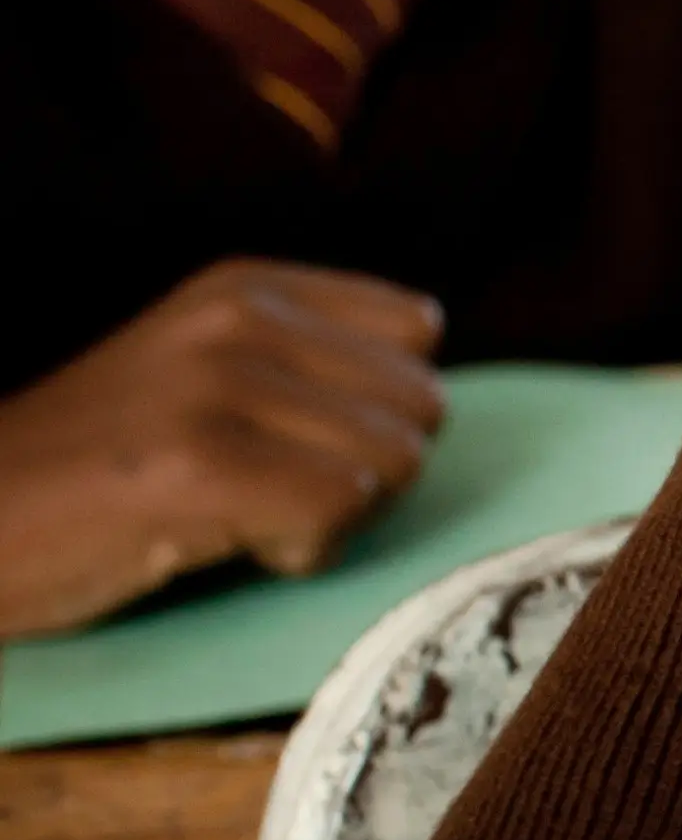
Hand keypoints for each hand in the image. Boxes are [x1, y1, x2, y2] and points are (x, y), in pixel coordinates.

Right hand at [0, 263, 446, 638]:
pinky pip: (337, 512)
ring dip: (328, 515)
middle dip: (361, 468)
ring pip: (391, 463)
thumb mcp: (199, 375)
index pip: (417, 330)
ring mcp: (217, 386)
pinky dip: (297, 551)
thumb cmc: (93, 472)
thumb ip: (305, 367)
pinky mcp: (200, 463)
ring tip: (231, 514)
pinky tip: (221, 543)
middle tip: (260, 490)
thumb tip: (431, 400)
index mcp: (247, 288)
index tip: (292, 440)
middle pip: (419, 406)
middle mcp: (239, 319)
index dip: (373, 405)